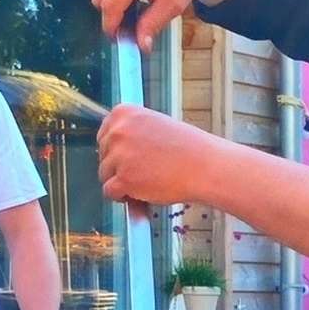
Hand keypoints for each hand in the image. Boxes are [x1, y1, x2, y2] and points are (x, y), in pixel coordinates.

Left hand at [98, 105, 222, 205]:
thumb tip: (113, 151)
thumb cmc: (188, 150)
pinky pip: (110, 192)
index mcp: (124, 113)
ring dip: (122, 182)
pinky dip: (123, 197)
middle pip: (103, 155)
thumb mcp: (156, 126)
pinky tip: (142, 193)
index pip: (104, 134)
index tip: (134, 156)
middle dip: (119, 166)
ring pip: (104, 175)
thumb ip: (132, 133)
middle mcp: (118, 131)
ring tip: (147, 181)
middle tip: (145, 171)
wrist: (205, 167)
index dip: (118, 150)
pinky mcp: (123, 179)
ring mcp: (119, 155)